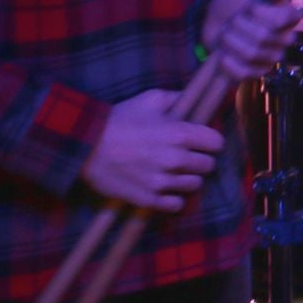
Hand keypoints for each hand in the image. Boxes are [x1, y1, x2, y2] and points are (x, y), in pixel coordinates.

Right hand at [81, 89, 223, 211]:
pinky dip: (174, 198)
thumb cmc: (119, 119)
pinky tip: (166, 189)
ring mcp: (162, 181)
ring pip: (195, 185)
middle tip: (188, 157)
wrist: (86, 145)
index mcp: (180, 133)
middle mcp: (175, 159)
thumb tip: (192, 98)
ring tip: (175, 172)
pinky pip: (176, 204)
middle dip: (200, 159)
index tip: (202, 141)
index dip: (210, 141)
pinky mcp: (148, 198)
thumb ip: (177, 98)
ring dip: (188, 178)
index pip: (216, 143)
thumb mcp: (150, 99)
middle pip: (208, 165)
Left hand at [200, 0, 301, 82]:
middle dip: (239, 25)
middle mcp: (284, 38)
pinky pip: (244, 73)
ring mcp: (271, 58)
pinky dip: (229, 63)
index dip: (261, 12)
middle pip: (264, 37)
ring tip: (227, 34)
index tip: (249, 7)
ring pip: (251, 54)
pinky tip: (224, 54)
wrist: (216, 19)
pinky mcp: (256, 73)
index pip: (285, 17)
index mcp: (288, 16)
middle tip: (233, 20)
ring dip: (230, 41)